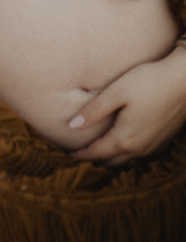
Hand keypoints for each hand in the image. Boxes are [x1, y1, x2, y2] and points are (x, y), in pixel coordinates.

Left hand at [69, 46, 185, 166]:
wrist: (184, 80)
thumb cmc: (148, 82)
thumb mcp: (116, 92)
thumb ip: (94, 111)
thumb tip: (72, 125)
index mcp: (124, 138)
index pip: (96, 154)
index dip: (80, 154)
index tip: (67, 153)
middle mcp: (139, 148)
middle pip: (110, 161)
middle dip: (93, 158)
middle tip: (79, 150)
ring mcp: (153, 146)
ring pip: (126, 160)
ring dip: (110, 157)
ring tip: (97, 147)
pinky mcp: (163, 140)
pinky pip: (140, 154)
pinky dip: (126, 153)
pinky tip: (122, 141)